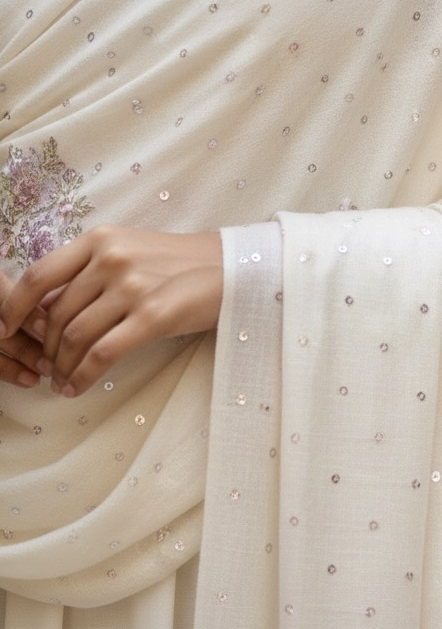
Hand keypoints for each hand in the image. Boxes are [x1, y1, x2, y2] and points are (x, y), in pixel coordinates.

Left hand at [0, 226, 223, 397]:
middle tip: (46, 368)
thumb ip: (90, 273)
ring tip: (61, 382)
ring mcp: (132, 286)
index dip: (15, 307)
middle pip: (57, 314)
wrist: (233, 269)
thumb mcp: (129, 252)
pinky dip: (82, 376)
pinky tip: (76, 388)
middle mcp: (111, 259)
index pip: (39, 275)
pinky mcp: (153, 316)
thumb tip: (47, 308)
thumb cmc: (179, 265)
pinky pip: (103, 353)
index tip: (6, 329)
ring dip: (62, 367)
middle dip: (45, 349)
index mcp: (100, 240)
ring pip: (75, 336)